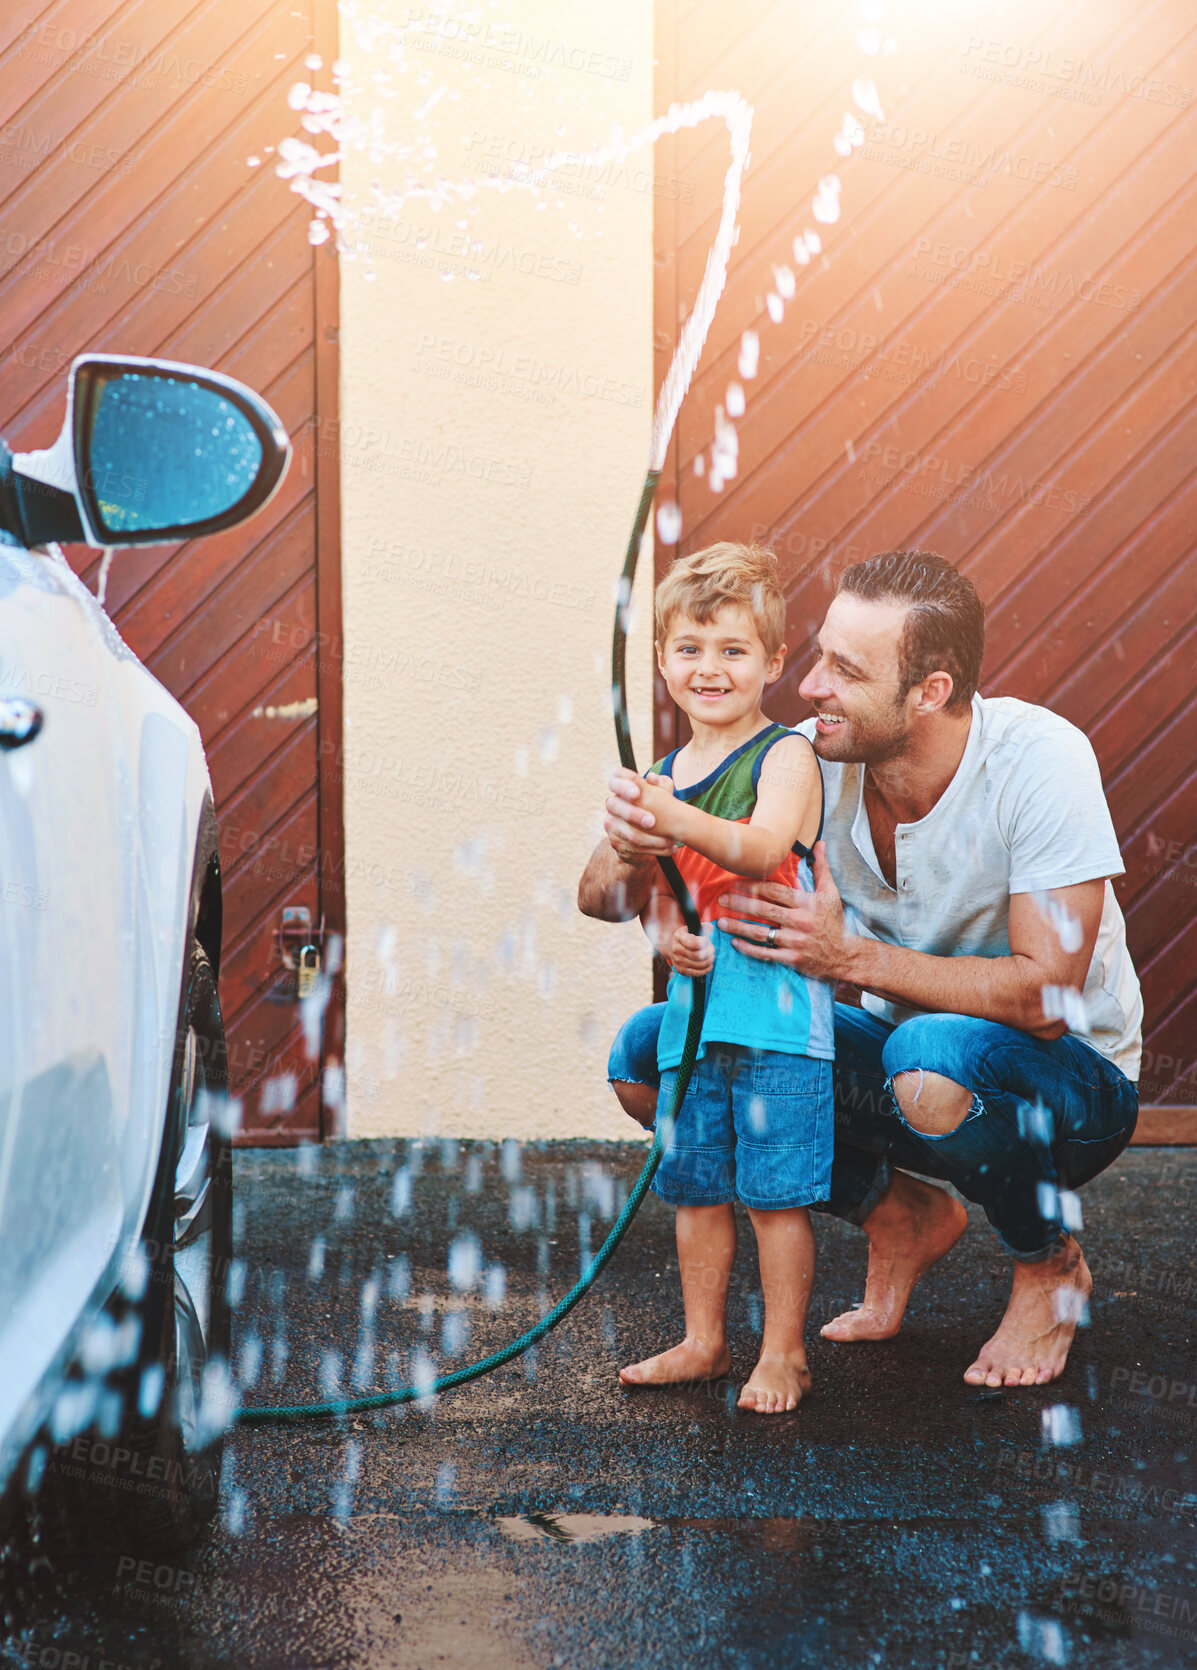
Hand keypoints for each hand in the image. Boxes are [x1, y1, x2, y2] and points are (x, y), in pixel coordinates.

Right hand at [604, 767, 680, 863]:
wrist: (648, 835)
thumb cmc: (656, 808)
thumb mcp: (662, 795)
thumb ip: (661, 785)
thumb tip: (652, 778)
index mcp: (621, 789)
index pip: (615, 780)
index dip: (623, 785)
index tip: (637, 792)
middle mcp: (612, 805)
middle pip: (615, 805)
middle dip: (633, 814)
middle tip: (652, 821)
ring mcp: (611, 825)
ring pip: (628, 832)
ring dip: (652, 838)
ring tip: (671, 840)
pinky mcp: (616, 842)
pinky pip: (633, 848)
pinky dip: (654, 850)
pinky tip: (668, 850)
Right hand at [669, 924, 713, 977]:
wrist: (673, 947)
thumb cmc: (686, 936)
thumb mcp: (692, 928)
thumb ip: (703, 927)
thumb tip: (710, 927)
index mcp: (679, 937)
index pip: (694, 943)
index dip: (705, 942)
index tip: (706, 939)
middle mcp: (676, 950)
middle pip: (699, 955)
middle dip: (709, 952)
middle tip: (712, 950)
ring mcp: (678, 961)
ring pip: (700, 964)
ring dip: (709, 961)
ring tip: (711, 956)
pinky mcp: (681, 970)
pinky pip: (697, 973)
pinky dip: (706, 969)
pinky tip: (709, 965)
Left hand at [715, 842, 848, 981]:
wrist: (846, 955)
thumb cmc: (835, 922)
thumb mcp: (831, 893)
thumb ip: (821, 868)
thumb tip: (819, 844)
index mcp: (806, 903)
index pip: (774, 891)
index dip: (753, 885)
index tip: (735, 882)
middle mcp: (799, 921)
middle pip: (763, 910)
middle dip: (739, 903)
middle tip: (721, 899)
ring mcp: (795, 941)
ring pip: (760, 932)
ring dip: (738, 927)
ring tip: (721, 922)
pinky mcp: (792, 959)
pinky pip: (766, 953)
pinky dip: (749, 949)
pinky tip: (735, 943)